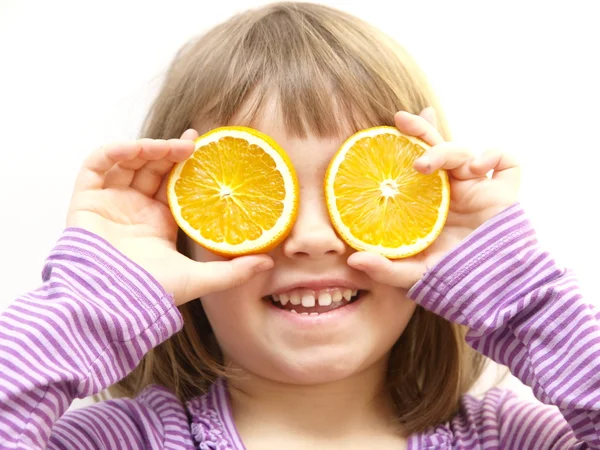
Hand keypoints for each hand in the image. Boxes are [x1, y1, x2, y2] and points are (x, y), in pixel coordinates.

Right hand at [66, 130, 272, 304]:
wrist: (113, 303)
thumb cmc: (152, 293)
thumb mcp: (202, 279)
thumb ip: (235, 271)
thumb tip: (270, 262)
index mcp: (158, 223)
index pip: (174, 184)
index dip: (186, 164)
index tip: (204, 147)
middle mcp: (134, 209)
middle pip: (152, 168)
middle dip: (171, 150)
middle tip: (193, 142)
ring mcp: (110, 203)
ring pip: (127, 162)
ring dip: (148, 148)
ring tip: (172, 147)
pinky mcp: (85, 200)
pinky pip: (96, 166)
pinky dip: (113, 151)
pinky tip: (136, 148)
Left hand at [347, 108, 519, 288]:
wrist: (493, 294)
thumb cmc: (452, 281)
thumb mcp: (413, 275)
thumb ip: (384, 267)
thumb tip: (352, 259)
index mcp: (430, 203)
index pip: (417, 166)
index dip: (406, 145)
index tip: (388, 128)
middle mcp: (453, 192)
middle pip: (437, 149)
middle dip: (421, 131)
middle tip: (400, 120)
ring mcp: (479, 190)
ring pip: (463, 152)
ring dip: (445, 150)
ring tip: (424, 164)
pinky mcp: (505, 194)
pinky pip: (508, 163)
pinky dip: (495, 156)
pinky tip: (478, 167)